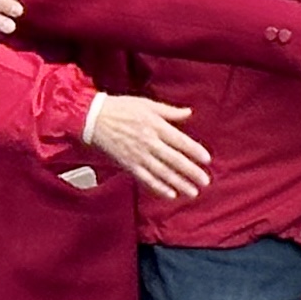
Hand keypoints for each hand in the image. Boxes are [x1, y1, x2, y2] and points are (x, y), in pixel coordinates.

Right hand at [84, 95, 211, 199]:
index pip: (180, 141)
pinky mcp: (128, 164)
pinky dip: (158, 187)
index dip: (195, 151)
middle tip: (205, 181)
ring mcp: (138, 155)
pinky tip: (170, 195)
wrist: (93, 118)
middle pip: (174, 160)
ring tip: (193, 192)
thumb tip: (189, 112)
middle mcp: (149, 142)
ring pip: (162, 172)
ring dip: (178, 183)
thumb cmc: (121, 108)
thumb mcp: (147, 104)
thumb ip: (169, 112)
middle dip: (191, 171)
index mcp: (156, 126)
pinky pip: (145, 178)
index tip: (207, 160)